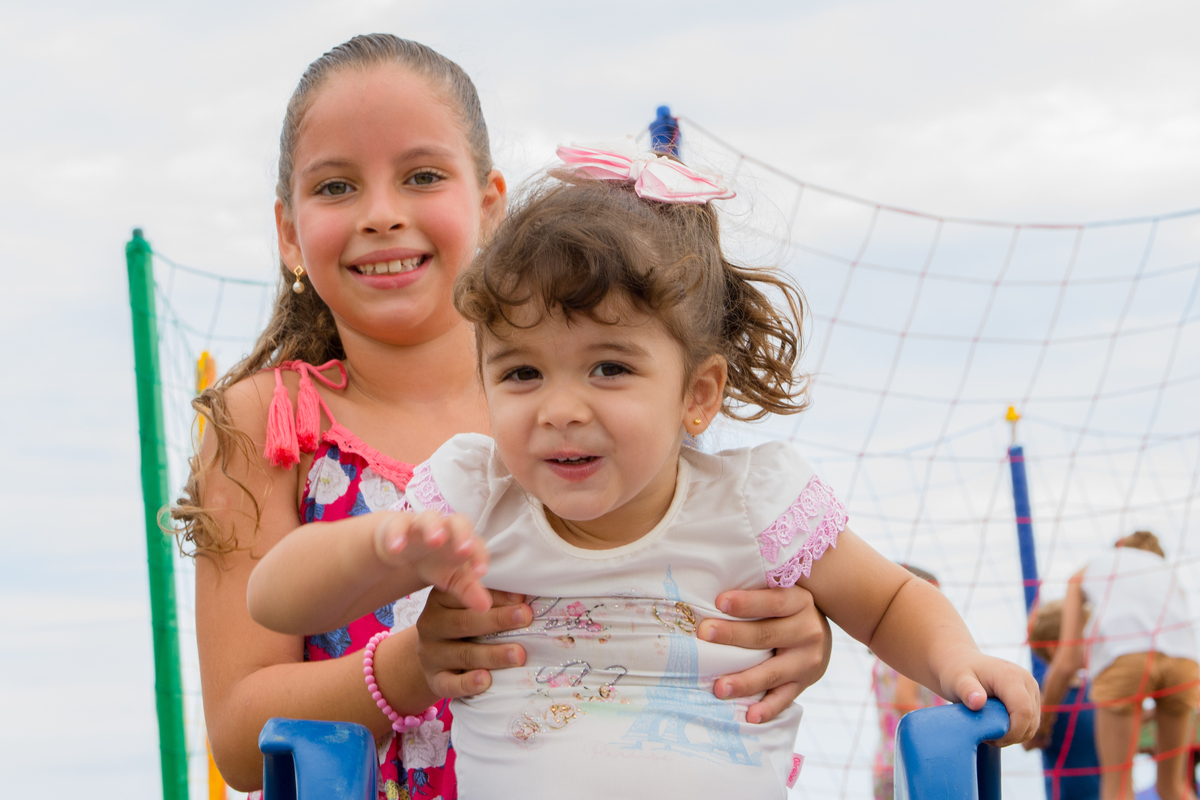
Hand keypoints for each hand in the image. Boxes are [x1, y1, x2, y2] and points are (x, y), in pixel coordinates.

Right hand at [374, 511, 490, 613]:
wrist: (402, 546)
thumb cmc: (434, 560)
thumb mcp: (452, 579)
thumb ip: (468, 590)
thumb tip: (484, 608)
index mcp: (462, 540)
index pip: (477, 544)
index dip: (480, 557)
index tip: (480, 573)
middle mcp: (445, 528)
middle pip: (458, 522)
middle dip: (462, 534)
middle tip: (464, 551)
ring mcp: (421, 524)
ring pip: (429, 519)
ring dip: (433, 528)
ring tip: (434, 541)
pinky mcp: (398, 525)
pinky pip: (398, 526)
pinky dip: (397, 536)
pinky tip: (396, 549)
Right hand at [416, 589, 532, 698]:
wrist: (435, 656)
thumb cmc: (465, 623)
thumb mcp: (470, 605)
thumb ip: (491, 597)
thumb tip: (524, 594)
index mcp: (441, 598)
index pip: (465, 593)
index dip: (494, 595)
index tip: (520, 596)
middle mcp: (431, 623)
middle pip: (464, 622)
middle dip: (498, 620)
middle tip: (525, 617)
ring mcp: (430, 653)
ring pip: (463, 654)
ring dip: (493, 655)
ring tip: (518, 655)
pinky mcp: (434, 679)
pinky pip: (449, 684)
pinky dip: (468, 683)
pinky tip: (486, 680)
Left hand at [696, 584, 831, 723]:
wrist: (819, 632)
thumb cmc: (786, 607)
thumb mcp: (782, 590)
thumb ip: (757, 588)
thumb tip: (712, 581)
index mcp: (800, 601)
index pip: (772, 601)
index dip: (746, 602)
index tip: (718, 601)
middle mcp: (808, 631)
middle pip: (766, 635)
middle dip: (733, 635)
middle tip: (704, 634)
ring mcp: (808, 661)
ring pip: (773, 672)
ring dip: (745, 681)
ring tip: (719, 688)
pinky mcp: (805, 683)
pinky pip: (785, 699)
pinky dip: (768, 709)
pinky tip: (750, 716)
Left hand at [940, 652, 1040, 746]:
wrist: (961, 663)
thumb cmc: (957, 672)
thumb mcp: (956, 680)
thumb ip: (967, 690)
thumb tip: (978, 703)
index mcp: (1011, 676)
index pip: (1023, 712)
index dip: (1011, 732)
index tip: (989, 738)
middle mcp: (1026, 681)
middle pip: (1030, 721)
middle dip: (1011, 736)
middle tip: (986, 737)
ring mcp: (1031, 689)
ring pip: (1032, 725)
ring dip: (1014, 735)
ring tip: (989, 731)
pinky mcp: (1031, 697)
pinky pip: (1030, 723)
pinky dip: (1016, 731)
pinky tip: (996, 727)